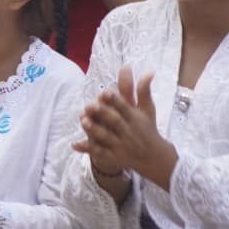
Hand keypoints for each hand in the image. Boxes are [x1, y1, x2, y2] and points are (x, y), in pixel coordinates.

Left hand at [73, 67, 176, 189]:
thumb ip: (143, 90)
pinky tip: (74, 144)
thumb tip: (150, 70)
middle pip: (114, 122)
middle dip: (102, 114)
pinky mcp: (113, 157)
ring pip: (105, 138)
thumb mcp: (147, 109)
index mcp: (135, 118)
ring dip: (94, 130)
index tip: (104, 92)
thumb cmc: (147, 128)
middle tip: (89, 105)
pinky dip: (87, 149)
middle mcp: (127, 132)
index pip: (124, 107)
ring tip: (83, 120)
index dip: (114, 100)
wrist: (154, 158)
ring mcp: (120, 146)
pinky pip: (99, 153)